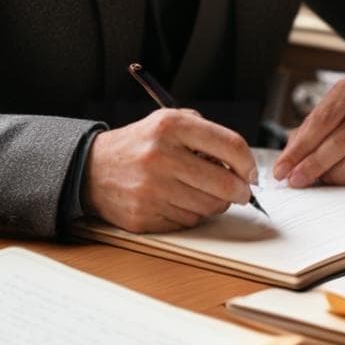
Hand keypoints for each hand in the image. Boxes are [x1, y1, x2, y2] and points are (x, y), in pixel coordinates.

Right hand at [83, 110, 256, 232]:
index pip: (230, 145)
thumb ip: (206, 134)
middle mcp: (160, 156)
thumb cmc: (141, 144)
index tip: (251, 172)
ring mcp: (151, 189)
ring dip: (215, 203)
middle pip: (225, 183)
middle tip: (241, 191)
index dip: (248, 163)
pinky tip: (180, 201)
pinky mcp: (144, 215)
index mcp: (171, 126)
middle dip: (240, 191)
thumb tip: (243, 164)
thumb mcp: (169, 122)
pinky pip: (187, 222)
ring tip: (204, 193)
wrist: (93, 168)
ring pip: (209, 207)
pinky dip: (191, 214)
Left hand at [272, 79, 344, 188]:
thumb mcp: (334, 114)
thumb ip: (308, 133)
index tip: (282, 169)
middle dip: (314, 165)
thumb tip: (287, 162)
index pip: (322, 120)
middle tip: (298, 180)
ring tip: (324, 180)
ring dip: (337, 176)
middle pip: (341, 140)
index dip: (300, 148)